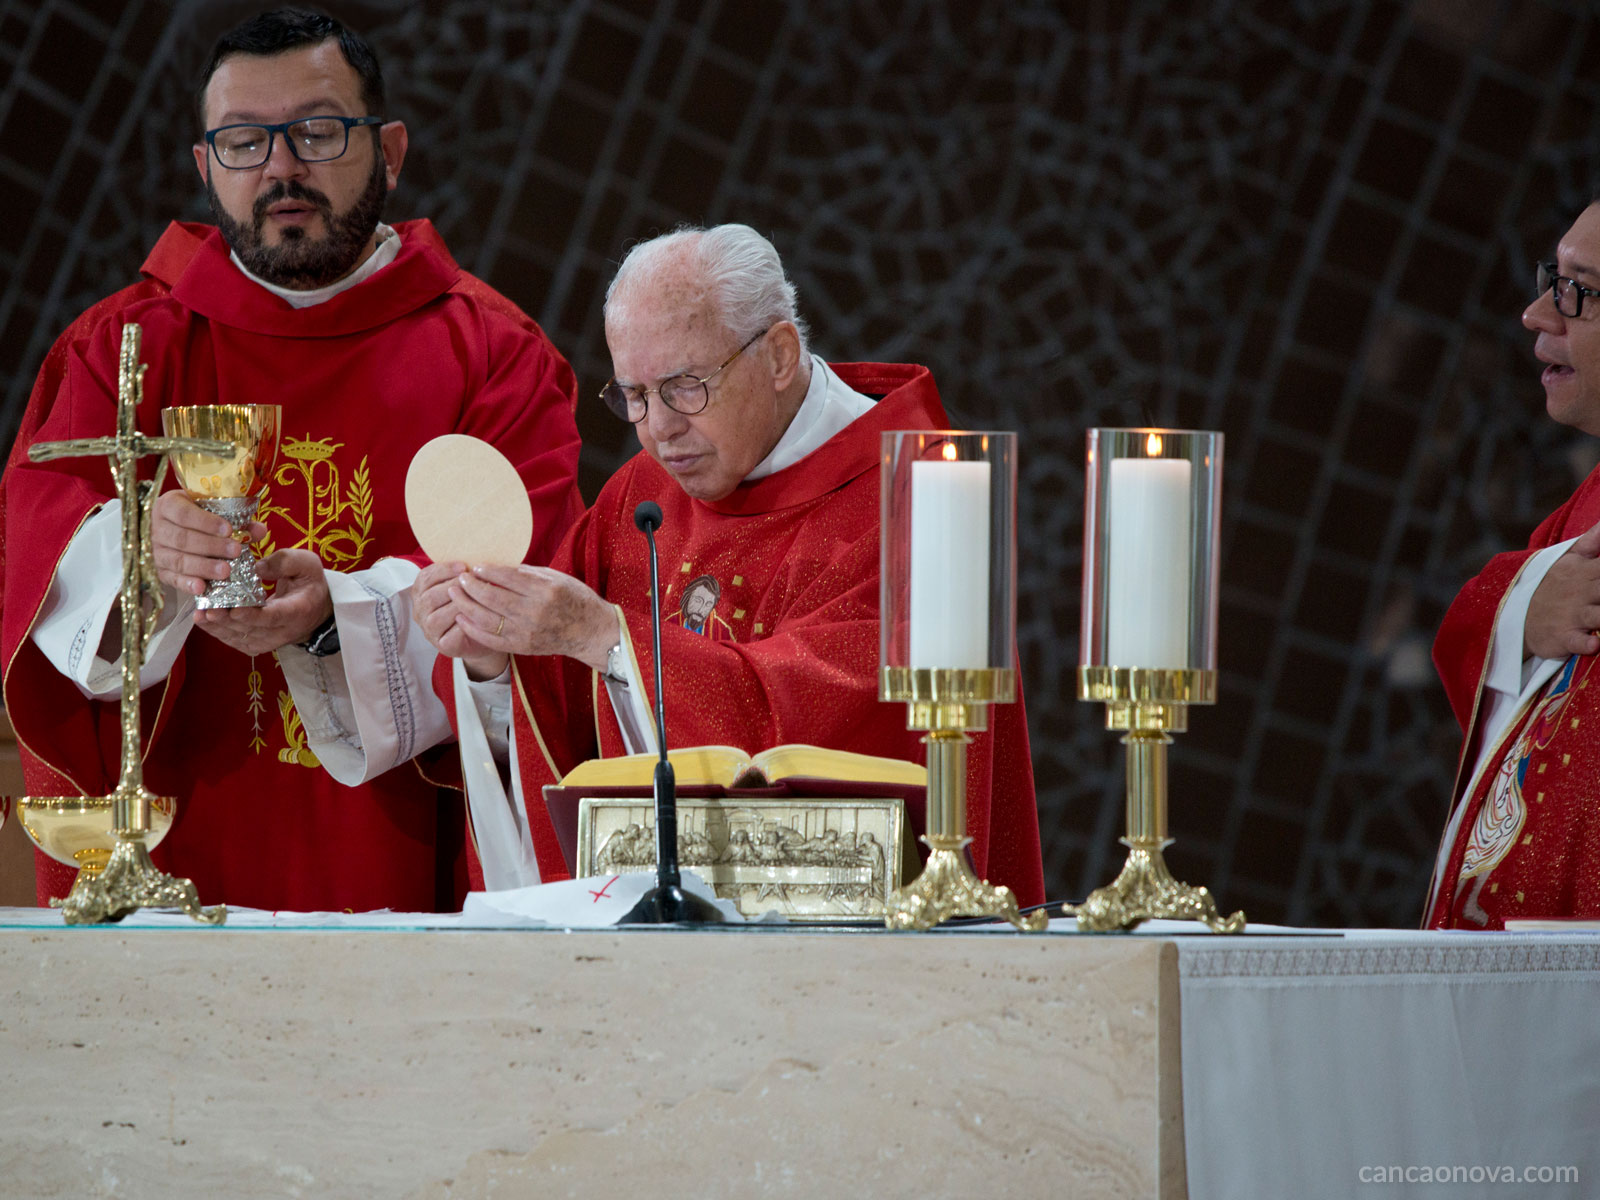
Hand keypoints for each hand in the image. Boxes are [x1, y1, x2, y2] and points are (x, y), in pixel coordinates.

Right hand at [151, 490, 266, 596]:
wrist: (172, 529)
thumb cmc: (198, 516)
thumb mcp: (212, 511)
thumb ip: (236, 519)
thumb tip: (260, 530)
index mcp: (168, 505)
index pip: (184, 513)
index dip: (206, 522)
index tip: (229, 529)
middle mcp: (157, 527)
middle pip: (183, 538)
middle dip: (211, 546)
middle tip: (235, 551)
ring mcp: (156, 551)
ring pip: (178, 560)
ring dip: (203, 567)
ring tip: (226, 571)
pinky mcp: (159, 571)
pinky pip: (172, 578)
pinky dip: (186, 584)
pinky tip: (201, 587)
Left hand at [192, 549, 331, 655]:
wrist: (316, 610)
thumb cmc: (310, 583)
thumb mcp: (307, 564)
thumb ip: (284, 562)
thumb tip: (255, 567)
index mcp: (299, 610)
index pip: (275, 617)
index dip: (254, 615)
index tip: (235, 609)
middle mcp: (284, 631)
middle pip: (253, 630)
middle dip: (228, 620)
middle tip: (208, 608)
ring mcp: (270, 641)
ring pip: (241, 638)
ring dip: (219, 628)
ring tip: (200, 614)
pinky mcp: (258, 644)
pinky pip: (236, 641)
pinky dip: (219, 632)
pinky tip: (204, 620)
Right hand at [411, 560, 507, 679]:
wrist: (484, 632)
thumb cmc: (473, 603)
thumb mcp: (465, 584)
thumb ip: (462, 573)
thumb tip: (474, 558)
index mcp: (421, 592)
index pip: (425, 577)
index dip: (444, 570)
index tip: (464, 566)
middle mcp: (420, 611)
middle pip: (430, 596)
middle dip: (454, 586)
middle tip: (474, 581)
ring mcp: (429, 629)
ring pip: (437, 616)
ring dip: (458, 605)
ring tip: (478, 598)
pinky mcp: (442, 646)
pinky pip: (450, 635)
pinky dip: (463, 625)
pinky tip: (477, 617)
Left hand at [450, 565, 619, 673]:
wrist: (590, 632)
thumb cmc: (575, 600)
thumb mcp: (557, 578)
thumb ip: (528, 574)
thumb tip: (497, 568)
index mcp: (545, 591)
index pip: (507, 577)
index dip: (488, 571)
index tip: (476, 567)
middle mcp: (534, 612)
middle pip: (492, 597)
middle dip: (471, 586)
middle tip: (460, 578)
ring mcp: (527, 632)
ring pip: (486, 618)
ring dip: (465, 605)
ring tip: (455, 594)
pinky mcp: (522, 646)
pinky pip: (491, 639)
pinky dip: (473, 628)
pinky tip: (462, 617)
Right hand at [1524, 521, 1599, 659]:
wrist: (1516, 615)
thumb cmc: (1552, 586)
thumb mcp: (1566, 559)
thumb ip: (1590, 541)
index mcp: (1585, 571)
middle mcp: (1582, 593)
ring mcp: (1573, 615)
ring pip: (1598, 616)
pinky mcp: (1564, 637)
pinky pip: (1577, 642)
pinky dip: (1585, 644)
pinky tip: (1594, 644)